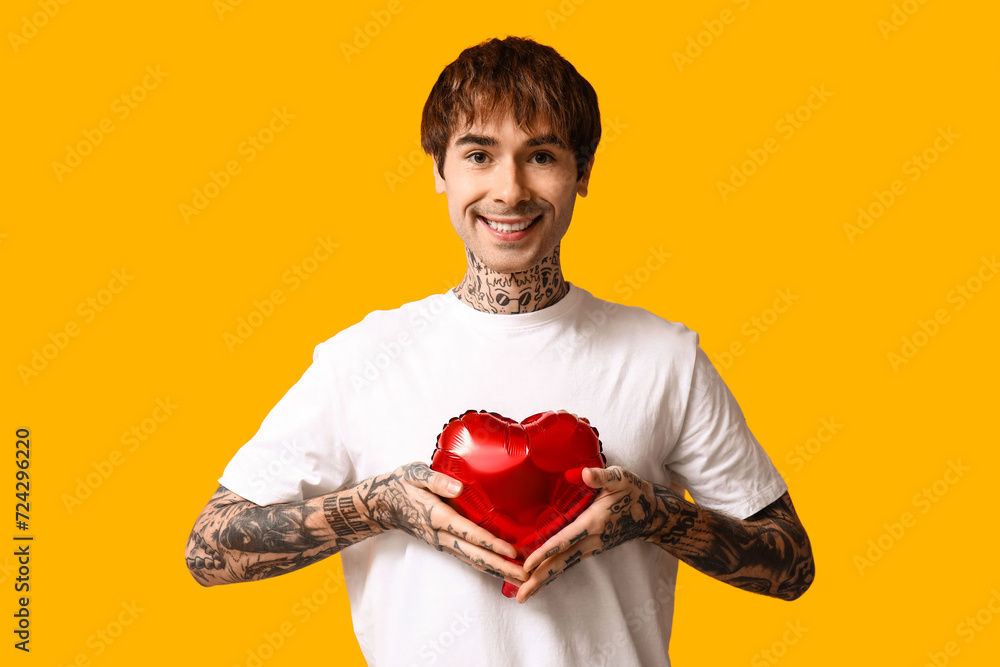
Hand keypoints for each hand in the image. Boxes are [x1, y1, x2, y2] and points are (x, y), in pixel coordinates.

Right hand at [360, 462, 527, 587]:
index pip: (469, 533)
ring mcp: (441, 543)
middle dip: (501, 566)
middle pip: (475, 555)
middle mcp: (440, 535)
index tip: (511, 551)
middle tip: (526, 576)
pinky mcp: (443, 544)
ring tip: (520, 579)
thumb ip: (435, 480)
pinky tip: (499, 569)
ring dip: (496, 570)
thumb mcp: (414, 474)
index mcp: (437, 516)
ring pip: (472, 560)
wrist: (382, 504)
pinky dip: (485, 565)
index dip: (491, 543)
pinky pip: (467, 557)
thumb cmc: (401, 484)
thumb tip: (458, 487)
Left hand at [515, 465, 654, 602]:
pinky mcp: (591, 549)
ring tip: (524, 594)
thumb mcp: (620, 478)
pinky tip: (540, 578)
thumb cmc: (633, 492)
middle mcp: (592, 540)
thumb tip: (584, 473)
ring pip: (564, 566)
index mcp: (593, 523)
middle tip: (520, 596)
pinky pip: (569, 562)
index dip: (545, 553)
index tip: (527, 566)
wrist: (651, 514)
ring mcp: (592, 547)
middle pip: (561, 563)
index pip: (564, 541)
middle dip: (540, 579)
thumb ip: (601, 477)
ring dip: (544, 580)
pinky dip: (553, 571)